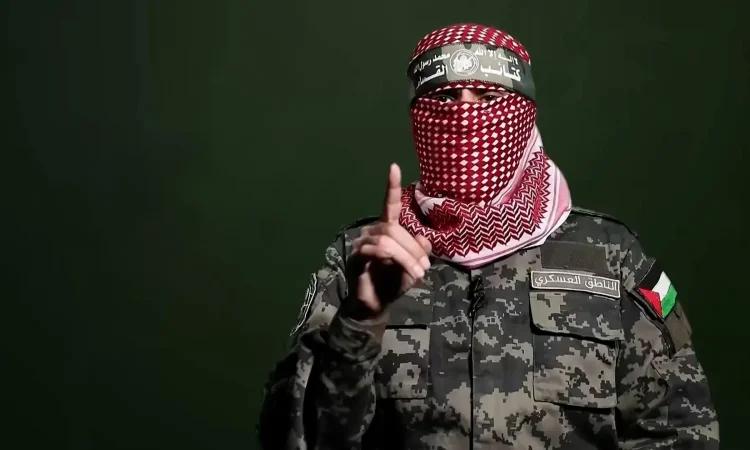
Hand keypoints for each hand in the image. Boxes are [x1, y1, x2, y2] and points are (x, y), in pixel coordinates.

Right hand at [347, 163, 431, 315]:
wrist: (376, 305)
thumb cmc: (394, 282)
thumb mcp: (414, 266)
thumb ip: (420, 251)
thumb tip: (424, 239)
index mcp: (387, 228)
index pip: (390, 204)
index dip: (391, 186)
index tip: (394, 166)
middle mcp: (373, 231)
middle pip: (395, 229)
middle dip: (413, 248)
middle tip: (425, 268)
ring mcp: (363, 243)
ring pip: (388, 239)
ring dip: (407, 257)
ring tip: (419, 273)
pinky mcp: (357, 256)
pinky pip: (377, 250)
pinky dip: (396, 260)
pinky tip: (404, 273)